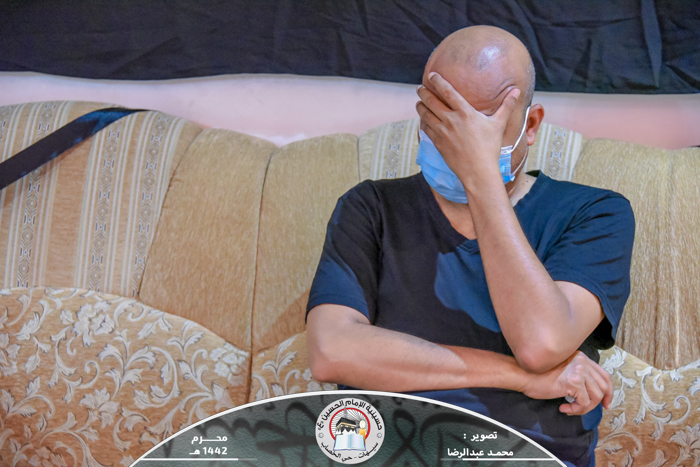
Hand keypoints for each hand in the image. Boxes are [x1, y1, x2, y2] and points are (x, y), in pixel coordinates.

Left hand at [415, 72, 520, 188]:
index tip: (432, 75)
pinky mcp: (438, 143)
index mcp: (465, 112)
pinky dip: (423, 122)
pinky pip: (426, 129)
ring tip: (418, 102)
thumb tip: (517, 91)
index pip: (447, 91)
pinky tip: (423, 120)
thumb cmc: (490, 147)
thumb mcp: (499, 124)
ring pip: (425, 114)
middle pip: (431, 101)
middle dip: (423, 92)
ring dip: (420, 106)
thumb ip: (507, 105)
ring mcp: (442, 132)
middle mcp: (451, 120)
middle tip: (420, 88)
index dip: (438, 81)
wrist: (478, 170)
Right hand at [520, 351, 612, 415]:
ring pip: (596, 396)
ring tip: (571, 409)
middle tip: (587, 410)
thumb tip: (591, 392)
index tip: (605, 403)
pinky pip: (584, 403)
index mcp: (581, 357)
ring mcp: (579, 371)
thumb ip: (578, 374)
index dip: (608, 391)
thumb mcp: (563, 370)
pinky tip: (563, 408)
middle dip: (599, 402)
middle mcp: (582, 362)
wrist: (523, 375)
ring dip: (584, 407)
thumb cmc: (538, 375)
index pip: (604, 375)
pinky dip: (576, 410)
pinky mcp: (573, 382)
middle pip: (603, 386)